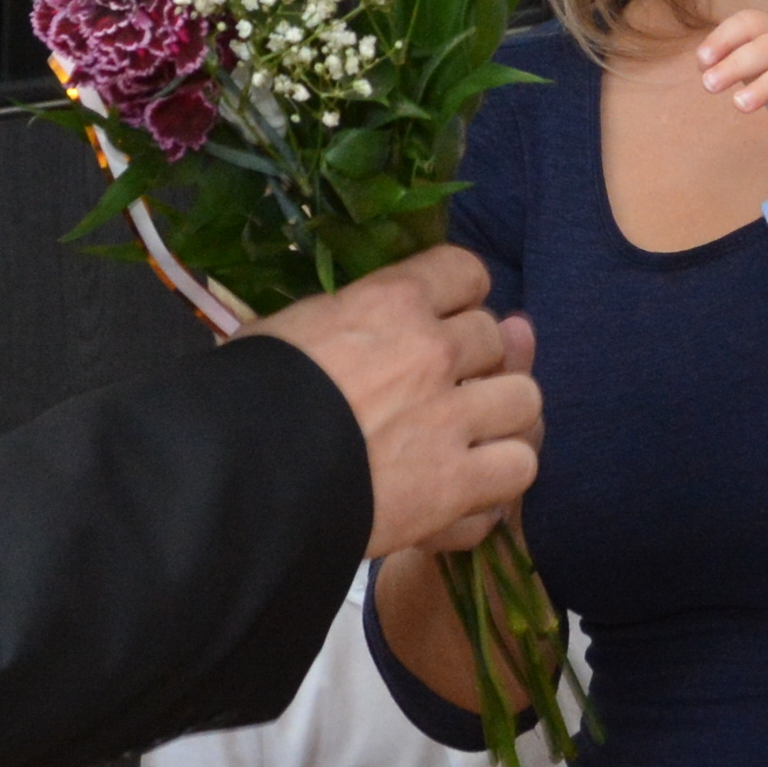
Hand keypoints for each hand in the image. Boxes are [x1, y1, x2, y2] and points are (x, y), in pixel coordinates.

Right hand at [260, 247, 539, 558]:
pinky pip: (514, 474)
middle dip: (479, 359)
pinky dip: (495, 487)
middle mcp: (435, 352)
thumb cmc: (244, 393)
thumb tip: (351, 330)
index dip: (460, 294)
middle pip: (497, 338)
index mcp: (392, 302)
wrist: (241, 476)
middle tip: (452, 385)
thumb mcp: (286, 328)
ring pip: (525, 402)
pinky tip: (468, 494)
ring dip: (504, 418)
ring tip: (477, 437)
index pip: (466, 272)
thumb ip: (342, 320)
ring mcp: (453, 422)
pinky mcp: (457, 488)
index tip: (447, 315)